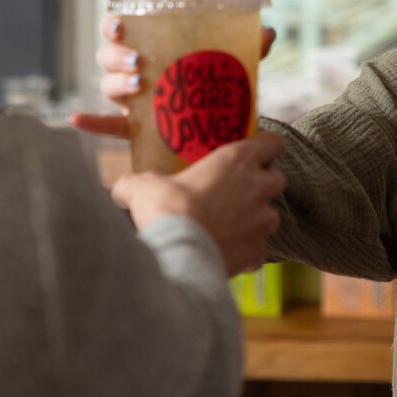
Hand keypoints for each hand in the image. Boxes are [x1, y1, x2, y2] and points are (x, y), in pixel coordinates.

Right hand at [70, 15, 275, 137]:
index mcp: (155, 47)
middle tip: (138, 63)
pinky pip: (107, 126)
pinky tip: (77, 120)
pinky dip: (91, 123)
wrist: (221, 128)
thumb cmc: (219, 86)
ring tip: (137, 89)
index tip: (121, 25)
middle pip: (109, 56)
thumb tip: (267, 32)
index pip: (123, 28)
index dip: (115, 23)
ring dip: (114, 84)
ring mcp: (133, 100)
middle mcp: (137, 70)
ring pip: (108, 87)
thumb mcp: (233, 66)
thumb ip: (250, 48)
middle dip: (117, 56)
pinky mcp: (135, 128)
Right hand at [112, 130, 285, 274]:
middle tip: (236, 190)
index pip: (273, 142)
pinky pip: (258, 250)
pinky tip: (225, 251)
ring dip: (254, 218)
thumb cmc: (166, 209)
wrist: (177, 255)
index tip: (254, 151)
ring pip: (270, 216)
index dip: (265, 146)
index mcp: (238, 160)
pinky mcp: (258, 253)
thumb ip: (136, 182)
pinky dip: (246, 251)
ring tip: (228, 224)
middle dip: (262, 184)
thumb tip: (119, 189)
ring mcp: (262, 222)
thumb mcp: (142, 186)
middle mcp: (258, 188)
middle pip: (277, 179)